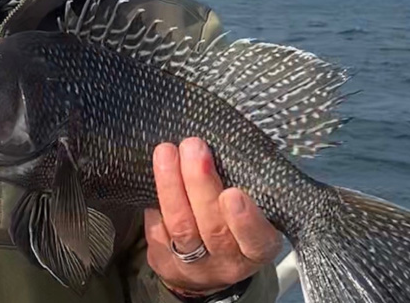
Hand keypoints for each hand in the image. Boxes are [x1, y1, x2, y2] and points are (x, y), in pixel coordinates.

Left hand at [144, 138, 281, 295]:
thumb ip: (243, 186)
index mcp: (257, 249)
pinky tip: (152, 175)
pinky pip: (157, 230)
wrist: (207, 265)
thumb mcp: (252, 211)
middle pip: (213, 227)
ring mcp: (195, 267)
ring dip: (171, 185)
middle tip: (193, 147)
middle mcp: (228, 263)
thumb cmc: (232, 224)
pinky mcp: (165, 263)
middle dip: (200, 184)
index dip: (245, 219)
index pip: (256, 239)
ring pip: (181, 227)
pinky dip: (156, 200)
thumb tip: (218, 143)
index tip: (232, 194)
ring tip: (166, 152)